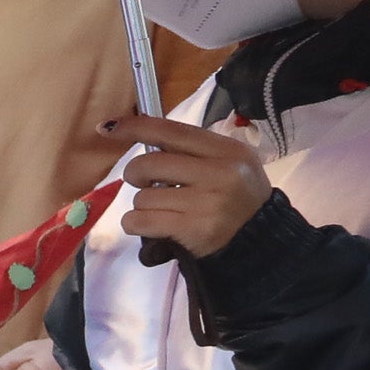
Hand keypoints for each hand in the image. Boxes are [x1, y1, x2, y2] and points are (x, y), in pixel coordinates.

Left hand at [105, 111, 271, 259]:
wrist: (260, 242)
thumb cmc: (238, 200)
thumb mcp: (229, 164)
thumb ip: (191, 150)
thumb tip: (139, 135)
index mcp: (226, 150)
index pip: (171, 131)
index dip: (135, 127)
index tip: (108, 128)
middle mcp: (219, 173)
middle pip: (148, 165)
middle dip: (136, 175)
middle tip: (146, 183)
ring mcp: (206, 203)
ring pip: (142, 197)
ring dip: (143, 205)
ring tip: (165, 211)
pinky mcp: (192, 229)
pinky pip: (140, 221)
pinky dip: (136, 224)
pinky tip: (152, 226)